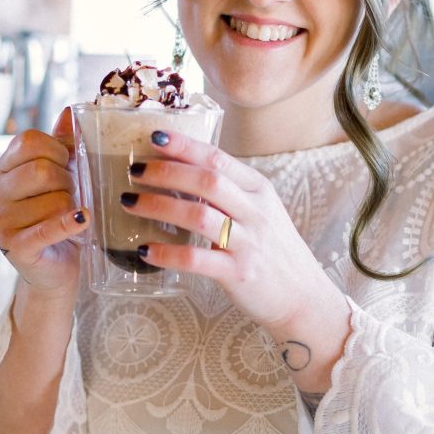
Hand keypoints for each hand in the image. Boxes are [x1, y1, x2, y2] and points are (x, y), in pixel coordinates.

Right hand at [0, 108, 88, 296]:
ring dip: (72, 206)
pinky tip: (82, 219)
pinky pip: (48, 228)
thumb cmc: (58, 214)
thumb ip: (63, 144)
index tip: (67, 164)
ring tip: (71, 214)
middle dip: (69, 181)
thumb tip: (69, 112)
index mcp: (3, 169)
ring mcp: (2, 221)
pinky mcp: (15, 247)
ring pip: (53, 200)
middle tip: (73, 193)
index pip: (29, 141)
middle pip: (42, 170)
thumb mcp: (61, 175)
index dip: (58, 149)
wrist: (56, 266)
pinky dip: (69, 223)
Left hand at [122, 129, 349, 388]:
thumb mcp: (259, 212)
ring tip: (129, 202)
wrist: (303, 297)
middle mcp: (256, 211)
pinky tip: (144, 250)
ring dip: (159, 205)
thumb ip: (228, 193)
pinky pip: (196, 259)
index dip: (184, 145)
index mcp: (259, 190)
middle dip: (165, 172)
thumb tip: (180, 172)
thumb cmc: (272, 251)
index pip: (218, 158)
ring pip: (199, 215)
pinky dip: (167, 253)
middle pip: (206, 180)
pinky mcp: (239, 273)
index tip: (154, 136)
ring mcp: (249, 243)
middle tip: (134, 170)